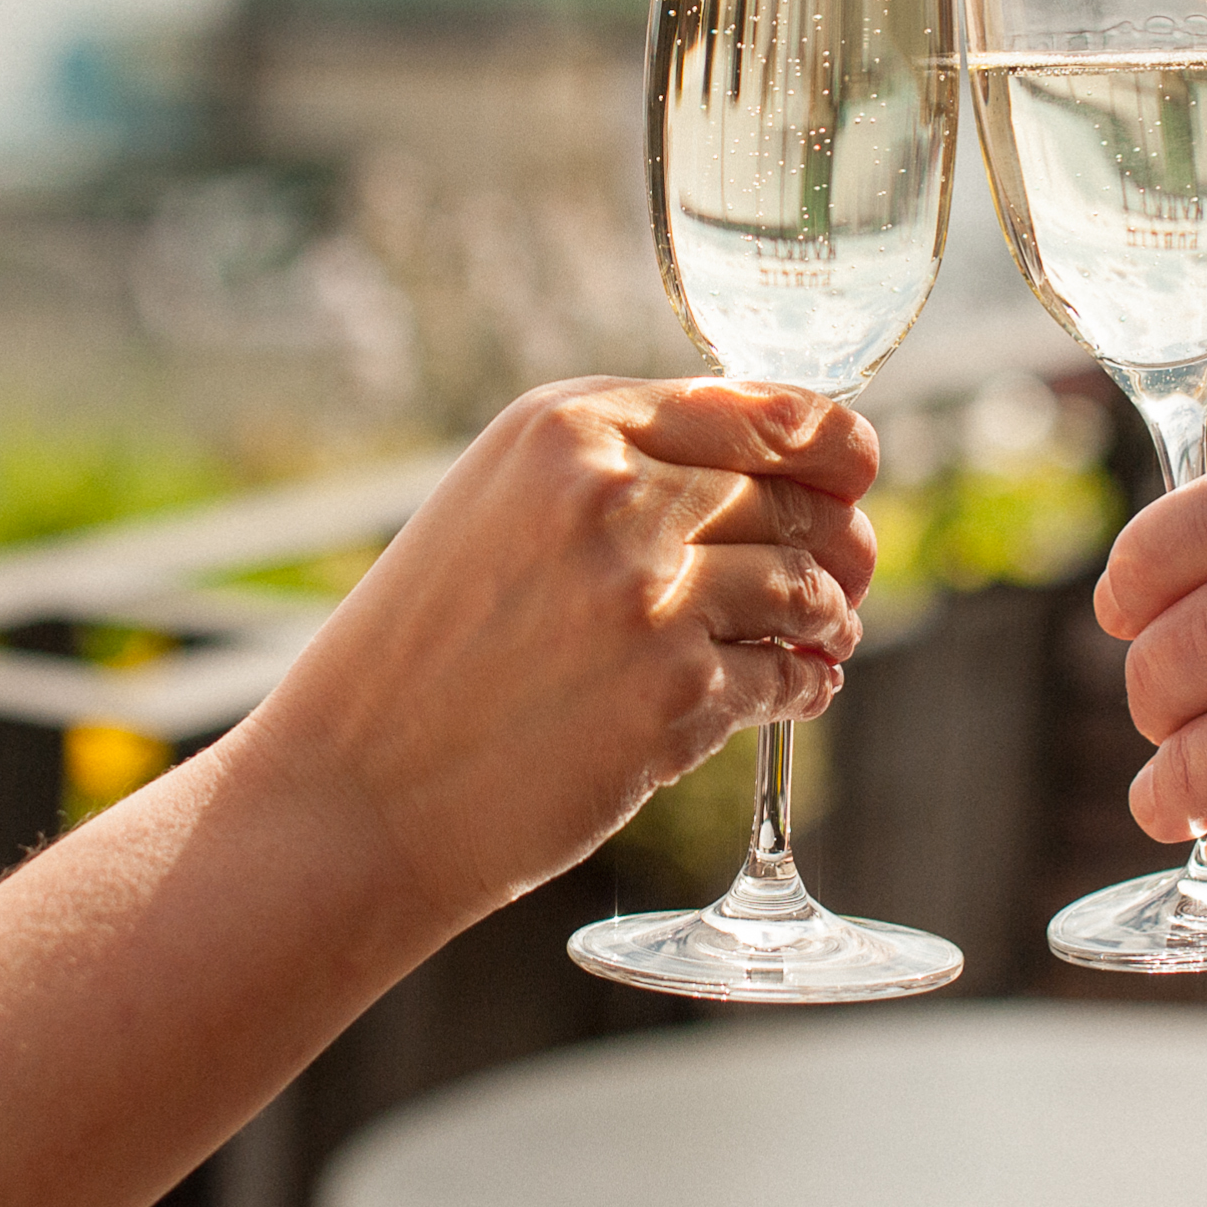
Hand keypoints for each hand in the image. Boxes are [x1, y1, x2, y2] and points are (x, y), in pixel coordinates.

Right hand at [245, 376, 880, 930]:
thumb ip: (622, 466)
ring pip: (808, 585)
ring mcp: (648, 594)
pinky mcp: (675, 692)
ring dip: (829, 616)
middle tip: (849, 572)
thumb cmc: (426, 653)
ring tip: (823, 636)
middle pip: (796, 499)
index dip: (831, 442)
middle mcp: (613, 494)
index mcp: (568, 426)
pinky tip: (796, 692)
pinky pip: (789, 675)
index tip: (856, 467)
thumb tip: (781, 464)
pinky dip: (805, 686)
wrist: (349, 796)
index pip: (760, 410)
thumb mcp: (500, 506)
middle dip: (838, 538)